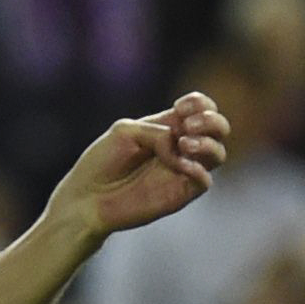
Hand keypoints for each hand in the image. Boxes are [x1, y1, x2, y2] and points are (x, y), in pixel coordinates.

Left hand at [53, 92, 228, 239]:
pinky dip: (198, 169)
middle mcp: (181, 148)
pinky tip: (181, 165)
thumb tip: (180, 146)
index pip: (201, 109)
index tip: (180, 107)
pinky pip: (204, 180)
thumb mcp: (125, 132)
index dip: (200, 103)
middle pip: (219, 128)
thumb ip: (157, 131)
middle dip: (211, 120)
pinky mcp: (181, 193)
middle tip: (187, 126)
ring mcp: (183, 171)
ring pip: (218, 153)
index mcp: (168, 128)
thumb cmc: (101, 163)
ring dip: (207, 143)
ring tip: (184, 144)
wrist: (86, 199)